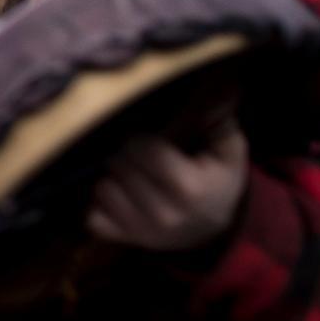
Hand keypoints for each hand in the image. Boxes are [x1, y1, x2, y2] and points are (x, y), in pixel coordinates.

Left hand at [86, 120, 248, 251]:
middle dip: (125, 152)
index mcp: (188, 188)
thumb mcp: (227, 151)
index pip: (142, 149)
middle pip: (119, 165)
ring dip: (112, 176)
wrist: (211, 231)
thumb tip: (220, 80)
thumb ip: (218, 117)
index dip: (142, 137)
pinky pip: (91, 217)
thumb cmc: (217, 181)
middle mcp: (162, 215)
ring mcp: (140, 231)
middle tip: (139, 153)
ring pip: (102, 188)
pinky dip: (99, 204)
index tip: (150, 138)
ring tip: (131, 174)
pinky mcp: (122, 240)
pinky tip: (118, 194)